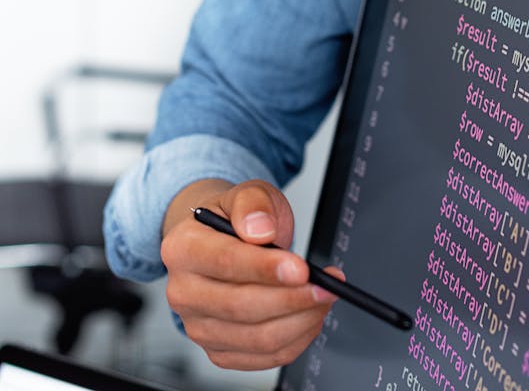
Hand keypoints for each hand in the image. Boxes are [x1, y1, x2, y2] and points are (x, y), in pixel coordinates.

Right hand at [161, 178, 339, 369]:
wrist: (225, 240)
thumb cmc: (237, 219)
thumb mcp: (248, 193)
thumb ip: (253, 204)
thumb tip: (260, 230)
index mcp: (182, 248)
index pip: (226, 263)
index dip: (266, 269)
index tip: (301, 269)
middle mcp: (183, 292)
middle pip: (242, 306)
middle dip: (293, 298)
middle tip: (325, 286)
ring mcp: (198, 326)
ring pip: (257, 337)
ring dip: (301, 320)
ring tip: (323, 296)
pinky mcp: (218, 350)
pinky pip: (263, 357)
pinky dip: (296, 339)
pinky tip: (309, 316)